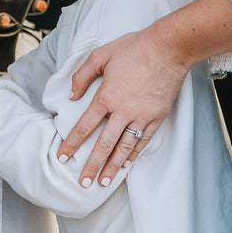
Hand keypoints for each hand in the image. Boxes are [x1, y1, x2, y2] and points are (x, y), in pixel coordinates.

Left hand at [58, 27, 188, 186]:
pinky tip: (125, 165)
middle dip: (91, 166)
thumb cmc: (132, 48)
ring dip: (112, 167)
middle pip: (104, 144)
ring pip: (124, 148)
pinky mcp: (157, 117)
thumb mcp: (100, 56)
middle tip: (82, 183)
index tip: (63, 158)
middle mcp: (123, 111)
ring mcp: (142, 116)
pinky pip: (143, 141)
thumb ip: (82, 76)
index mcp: (106, 97)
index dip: (72, 145)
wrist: (168, 48)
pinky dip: (133, 155)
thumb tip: (72, 96)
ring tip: (103, 182)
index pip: (84, 127)